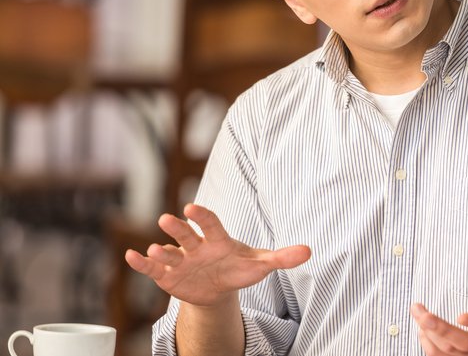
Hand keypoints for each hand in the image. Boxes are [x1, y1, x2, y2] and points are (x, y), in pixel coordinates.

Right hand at [124, 203, 310, 307]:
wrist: (219, 288)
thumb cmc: (239, 269)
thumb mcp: (260, 265)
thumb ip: (282, 257)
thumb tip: (309, 252)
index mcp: (218, 239)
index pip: (211, 223)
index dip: (203, 216)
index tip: (193, 207)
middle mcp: (196, 246)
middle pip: (186, 234)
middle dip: (178, 228)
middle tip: (168, 218)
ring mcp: (180, 260)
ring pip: (168, 252)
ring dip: (160, 250)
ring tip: (153, 249)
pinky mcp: (168, 276)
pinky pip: (153, 270)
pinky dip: (141, 264)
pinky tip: (131, 256)